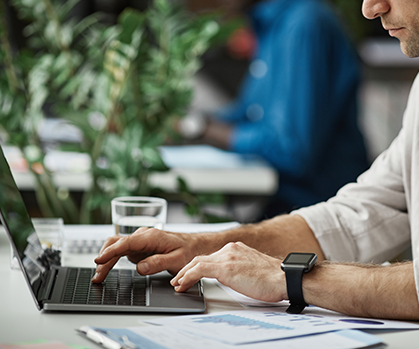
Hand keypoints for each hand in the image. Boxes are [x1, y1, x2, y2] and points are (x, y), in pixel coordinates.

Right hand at [92, 227, 203, 282]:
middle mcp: (143, 235)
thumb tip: (140, 268)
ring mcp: (139, 240)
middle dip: (104, 259)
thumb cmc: (187, 251)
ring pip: (116, 246)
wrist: (193, 245)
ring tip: (99, 276)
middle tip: (97, 277)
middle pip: (117, 244)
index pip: (126, 242)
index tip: (99, 260)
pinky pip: (122, 250)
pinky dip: (112, 258)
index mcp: (151, 237)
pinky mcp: (139, 246)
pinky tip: (106, 268)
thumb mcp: (177, 260)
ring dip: (106, 259)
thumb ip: (158, 263)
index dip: (111, 251)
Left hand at [171, 242, 286, 302]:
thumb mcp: (252, 268)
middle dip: (187, 269)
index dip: (197, 266)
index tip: (190, 274)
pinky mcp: (226, 268)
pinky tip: (183, 284)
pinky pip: (199, 270)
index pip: (210, 256)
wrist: (284, 277)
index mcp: (236, 248)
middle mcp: (230, 249)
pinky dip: (188, 277)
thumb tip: (231, 277)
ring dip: (184, 274)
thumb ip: (238, 268)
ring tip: (177, 284)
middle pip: (201, 257)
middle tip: (178, 279)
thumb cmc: (273, 278)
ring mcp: (227, 257)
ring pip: (197, 262)